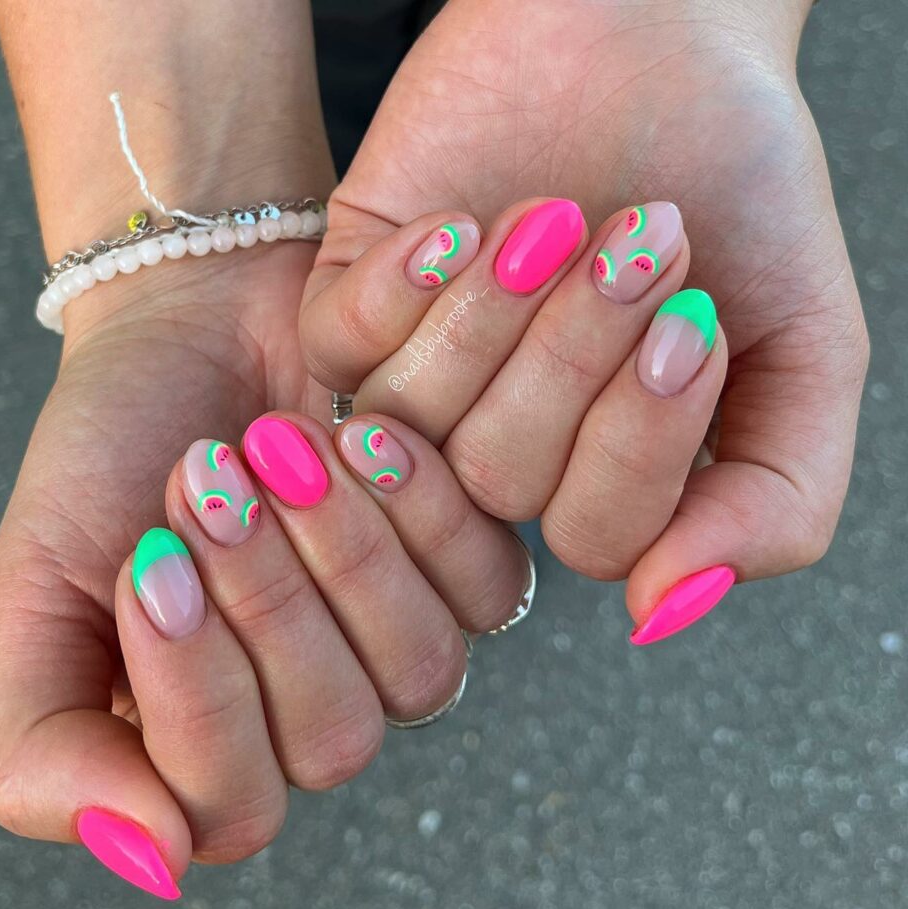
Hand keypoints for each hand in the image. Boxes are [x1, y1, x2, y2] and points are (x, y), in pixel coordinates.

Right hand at [0, 0, 528, 896]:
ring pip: (419, 673)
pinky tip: (363, 433)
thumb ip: (46, 746)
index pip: (227, 802)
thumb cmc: (113, 456)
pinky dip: (421, 509)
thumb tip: (154, 857)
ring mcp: (401, 648)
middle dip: (267, 601)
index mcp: (202, 743)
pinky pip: (486, 590)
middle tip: (207, 477)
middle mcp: (314, 713)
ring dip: (342, 553)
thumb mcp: (33, 596)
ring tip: (278, 445)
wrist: (194, 325)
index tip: (149, 557)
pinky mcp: (469, 572)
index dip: (195, 693)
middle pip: (333, 738)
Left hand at [304, 0, 868, 639]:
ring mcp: (418, 379)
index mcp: (597, 478)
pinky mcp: (349, 304)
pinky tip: (464, 223)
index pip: (595, 539)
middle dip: (579, 351)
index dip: (643, 439)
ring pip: (418, 420)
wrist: (661, 44)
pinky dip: (413, 283)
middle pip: (502, 478)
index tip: (695, 320)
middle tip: (642, 241)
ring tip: (558, 217)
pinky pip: (343, 348)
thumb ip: (774, 502)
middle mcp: (496, 447)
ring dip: (503, 312)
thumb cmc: (735, 190)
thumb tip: (662, 611)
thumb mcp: (806, 354)